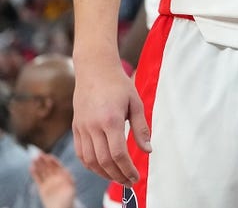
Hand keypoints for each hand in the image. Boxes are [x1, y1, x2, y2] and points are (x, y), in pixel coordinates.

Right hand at [30, 153, 76, 207]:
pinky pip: (38, 179)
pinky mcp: (42, 188)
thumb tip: (66, 172)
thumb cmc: (68, 199)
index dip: (53, 161)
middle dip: (44, 160)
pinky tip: (31, 167)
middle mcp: (55, 178)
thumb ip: (68, 180)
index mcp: (63, 176)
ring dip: (38, 165)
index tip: (48, 156)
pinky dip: (34, 173)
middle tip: (38, 153)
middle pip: (49, 167)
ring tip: (33, 158)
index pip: (57, 166)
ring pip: (43, 172)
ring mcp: (49, 182)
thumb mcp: (71, 188)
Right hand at [72, 56, 150, 184]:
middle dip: (117, 176)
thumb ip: (141, 128)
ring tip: (117, 178)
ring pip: (90, 161)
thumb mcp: (136, 103)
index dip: (128, 169)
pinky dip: (91, 165)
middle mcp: (93, 127)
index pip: (118, 153)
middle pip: (104, 161)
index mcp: (111, 120)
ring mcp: (82, 128)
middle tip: (129, 182)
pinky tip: (102, 168)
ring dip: (104, 174)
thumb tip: (148, 150)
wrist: (95, 70)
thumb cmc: (119, 84)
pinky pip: (81, 153)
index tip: (137, 177)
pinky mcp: (75, 128)